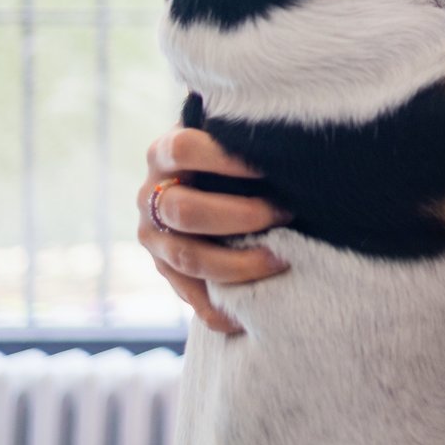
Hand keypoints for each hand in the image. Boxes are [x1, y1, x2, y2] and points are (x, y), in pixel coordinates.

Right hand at [136, 126, 290, 333]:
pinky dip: (220, 309)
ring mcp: (156, 238)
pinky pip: (191, 297)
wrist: (206, 181)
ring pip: (189, 258)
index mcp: (165, 153)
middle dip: (241, 216)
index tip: (269, 166)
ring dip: (238, 263)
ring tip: (281, 260)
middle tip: (286, 212)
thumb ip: (245, 129)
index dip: (224, 157)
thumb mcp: (229, 132)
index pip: (185, 149)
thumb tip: (293, 133)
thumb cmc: (234, 150)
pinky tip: (249, 315)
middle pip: (185, 211)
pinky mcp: (167, 271)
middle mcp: (152, 196)